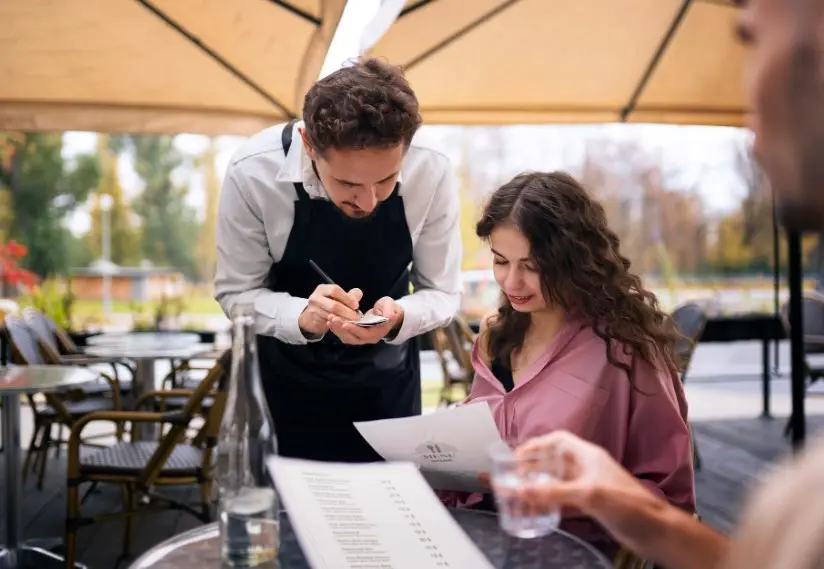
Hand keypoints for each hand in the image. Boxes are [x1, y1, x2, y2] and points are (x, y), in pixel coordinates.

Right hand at [299, 285, 361, 337]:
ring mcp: (313, 309)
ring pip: (331, 316)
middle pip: (334, 305)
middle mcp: (315, 298)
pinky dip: (338, 324)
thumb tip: (358, 293)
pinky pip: (328, 323)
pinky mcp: (314, 320)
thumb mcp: (338, 297)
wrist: (313, 316)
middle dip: (347, 312)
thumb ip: (349, 295)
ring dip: (344, 320)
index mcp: (322, 289)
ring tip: (352, 322)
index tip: (356, 305)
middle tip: (356, 317)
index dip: (347, 298)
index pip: (335, 290)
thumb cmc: (328, 304)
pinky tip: (344, 325)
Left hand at [327, 296, 403, 344]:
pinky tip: (330, 321)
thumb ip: (390, 311)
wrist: (388, 313)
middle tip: (332, 318)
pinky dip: (337, 329)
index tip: (344, 323)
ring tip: (329, 319)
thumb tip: (390, 316)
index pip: (364, 334)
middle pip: (353, 337)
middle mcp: (369, 338)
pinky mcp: (355, 335)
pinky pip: (345, 335)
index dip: (354, 329)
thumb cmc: (389, 308)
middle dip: (341, 329)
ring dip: (337, 329)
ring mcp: (361, 338)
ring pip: (347, 337)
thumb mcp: (391, 307)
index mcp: (378, 332)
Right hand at [513, 431, 668, 553]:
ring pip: (557, 482)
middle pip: (553, 462)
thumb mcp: (589, 494)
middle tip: (512, 477)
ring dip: (539, 487)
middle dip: (532, 468)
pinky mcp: (592, 505)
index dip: (536, 445)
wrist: (656, 531)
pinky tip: (539, 510)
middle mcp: (587, 468)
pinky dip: (550, 503)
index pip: (557, 441)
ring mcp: (589, 486)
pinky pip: (564, 500)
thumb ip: (555, 492)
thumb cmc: (632, 505)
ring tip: (520, 495)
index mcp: (588, 456)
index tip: (517, 454)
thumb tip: (523, 490)